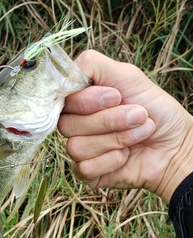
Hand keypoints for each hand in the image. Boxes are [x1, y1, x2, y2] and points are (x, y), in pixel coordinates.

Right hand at [58, 50, 192, 202]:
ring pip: (76, 146)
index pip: (61, 98)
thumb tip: (62, 73)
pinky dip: (112, 160)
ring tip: (139, 134)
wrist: (176, 144)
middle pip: (66, 124)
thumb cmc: (155, 109)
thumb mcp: (127, 76)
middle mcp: (74, 123)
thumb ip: (91, 65)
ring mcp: (80, 149)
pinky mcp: (86, 173)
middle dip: (108, 120)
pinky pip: (85, 167)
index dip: (85, 100)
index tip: (116, 96)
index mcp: (79, 99)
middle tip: (138, 114)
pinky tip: (126, 156)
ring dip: (115, 139)